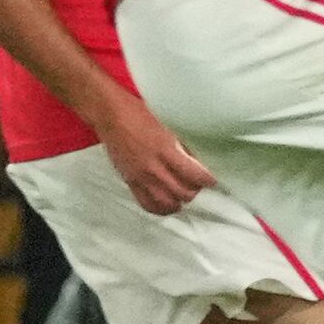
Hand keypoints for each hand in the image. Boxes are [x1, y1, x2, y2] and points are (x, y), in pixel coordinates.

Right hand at [102, 116, 217, 218]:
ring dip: (178, 201)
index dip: (207, 181)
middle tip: (198, 186)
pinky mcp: (129, 181)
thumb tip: (195, 162)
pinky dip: (159, 208)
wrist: (111, 116)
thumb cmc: (138, 115)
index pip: (193, 174)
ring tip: (184, 196)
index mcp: (165, 150)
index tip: (212, 181)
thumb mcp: (168, 127)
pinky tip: (167, 204)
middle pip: (182, 192)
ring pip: (165, 202)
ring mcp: (139, 176)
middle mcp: (152, 167)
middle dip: (194, 191)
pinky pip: (146, 203)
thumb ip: (181, 147)